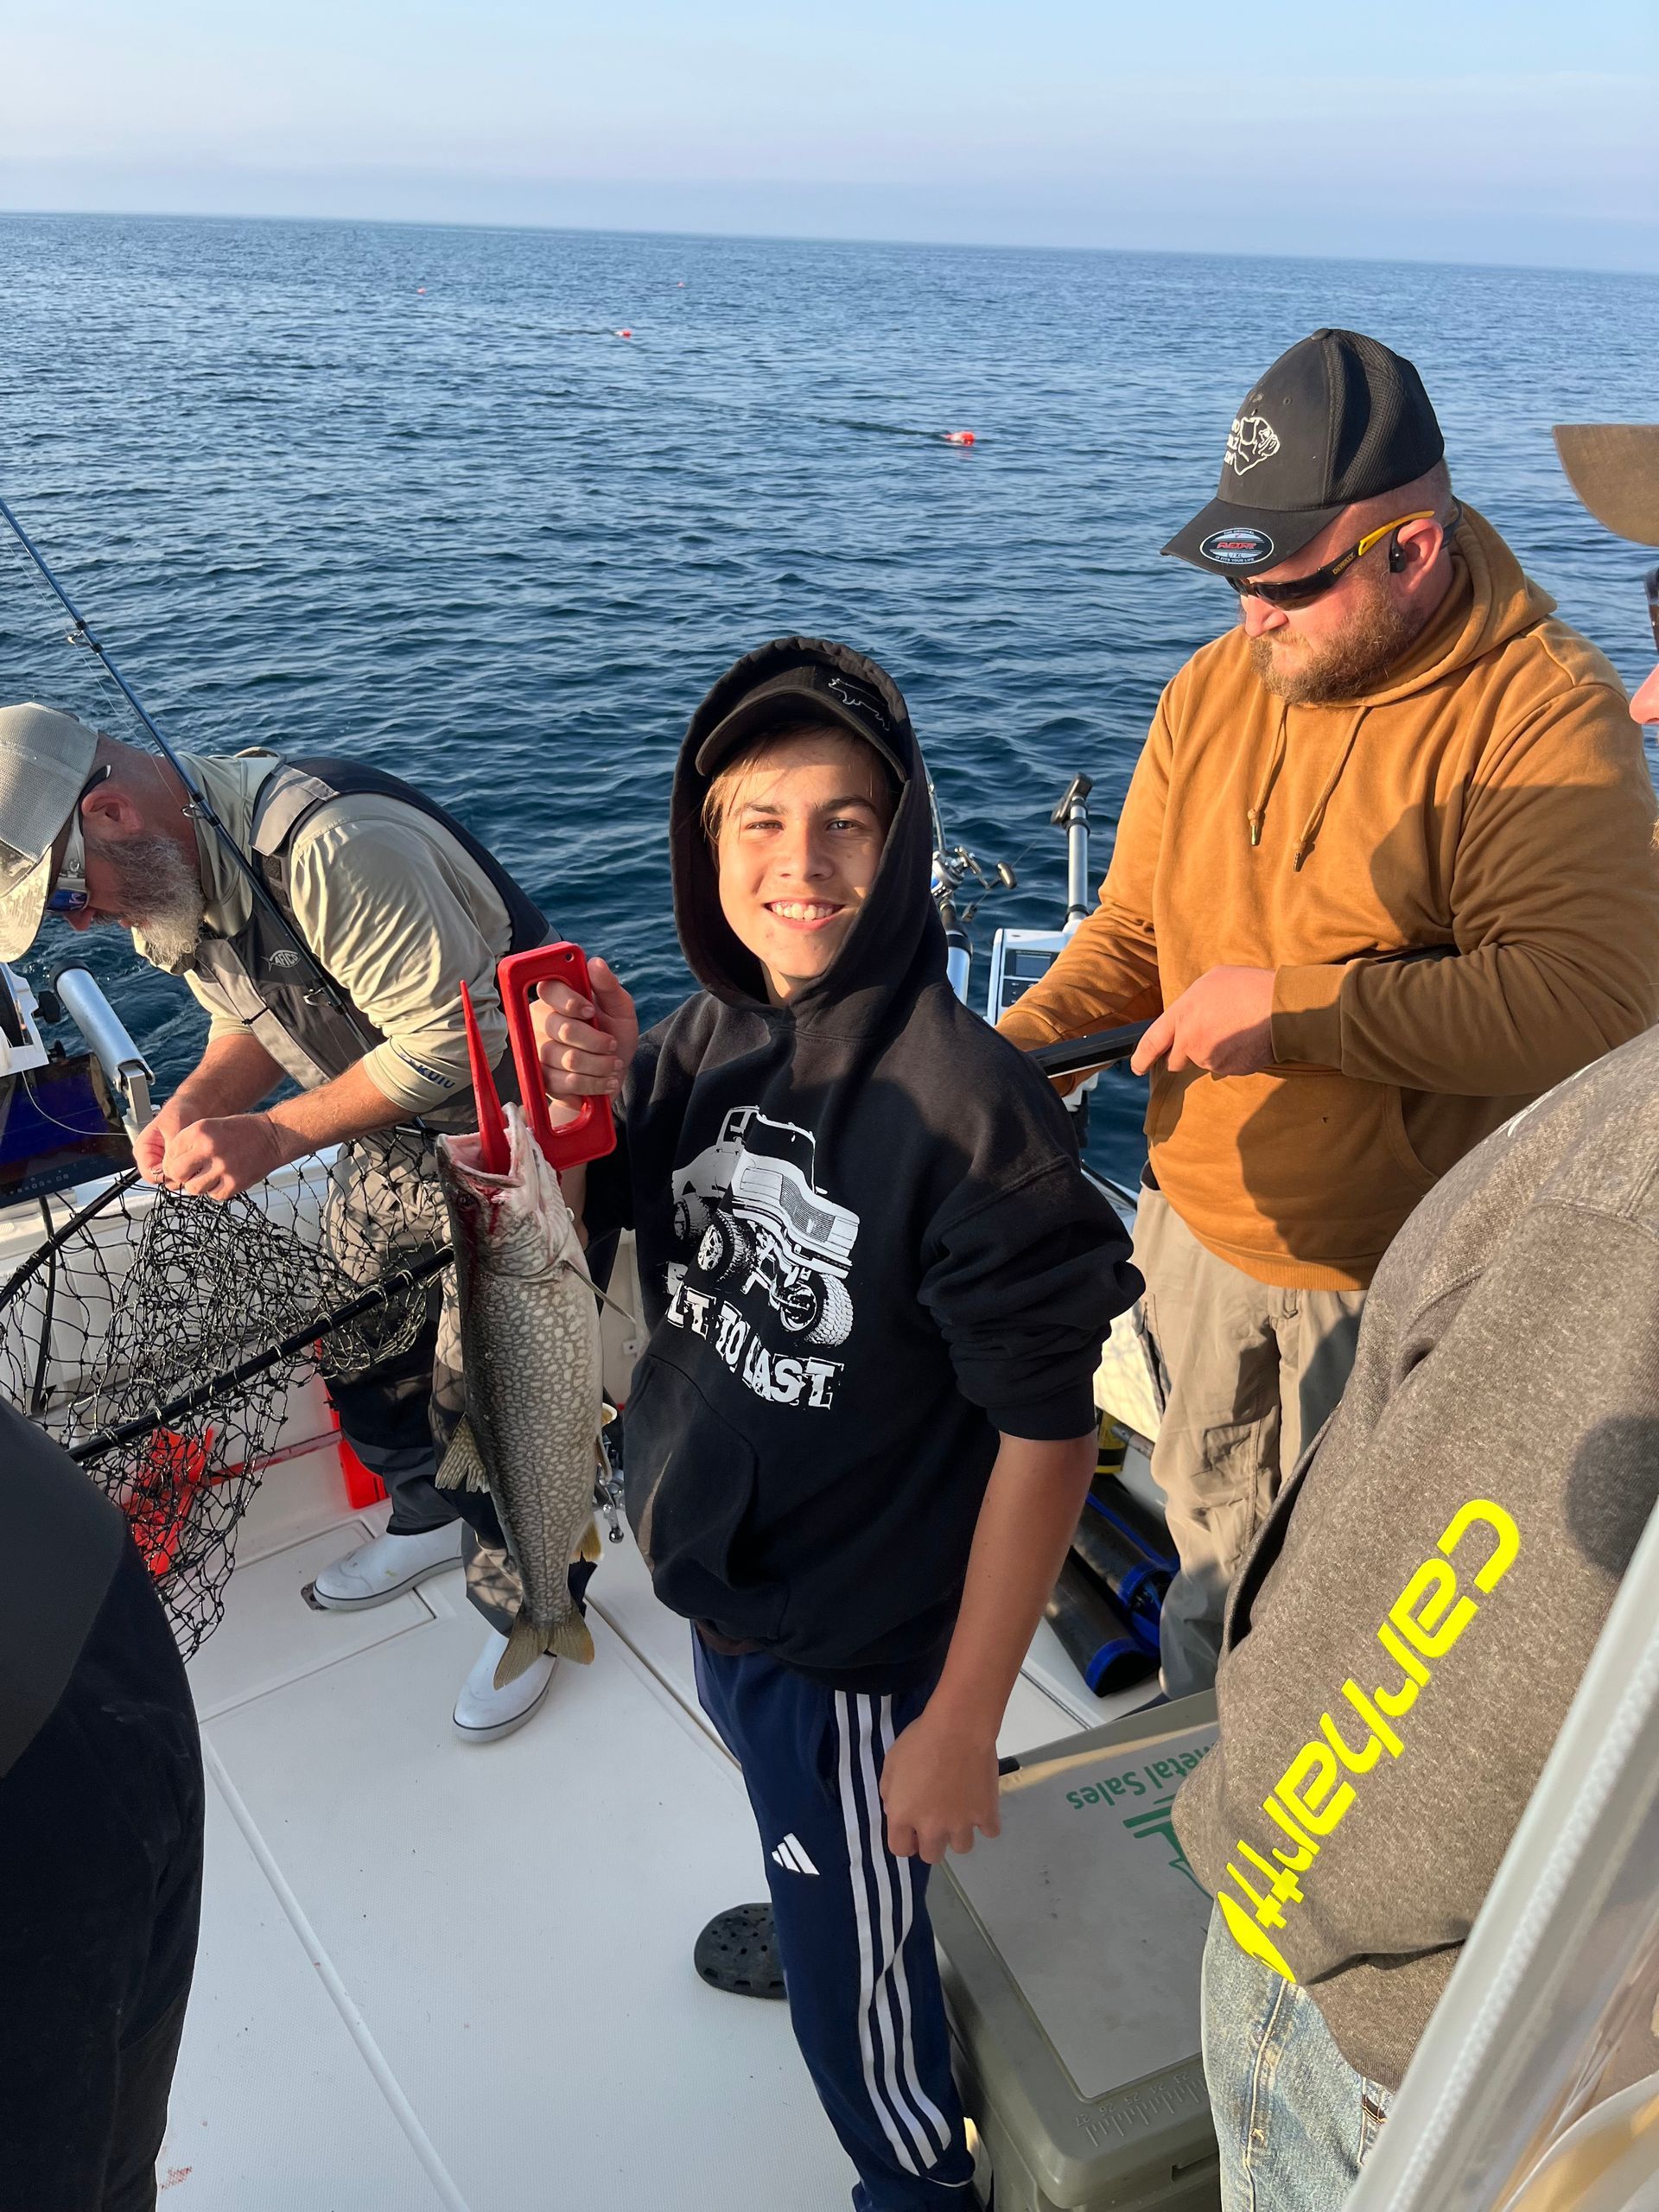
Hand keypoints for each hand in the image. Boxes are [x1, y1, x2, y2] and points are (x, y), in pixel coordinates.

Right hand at [134, 1094, 196, 1183]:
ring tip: (198, 1160)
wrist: (195, 1108)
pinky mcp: (178, 1165)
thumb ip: (171, 1148)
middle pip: (161, 1180)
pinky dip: (193, 1172)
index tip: (181, 1169)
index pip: (149, 1174)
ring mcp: (165, 1164)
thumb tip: (170, 1168)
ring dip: (187, 1174)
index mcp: (143, 1149)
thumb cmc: (180, 1112)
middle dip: (177, 1175)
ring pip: (173, 1181)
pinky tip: (201, 1162)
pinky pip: (184, 1177)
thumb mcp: (174, 1126)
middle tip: (193, 1165)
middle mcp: (152, 1159)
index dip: (165, 1175)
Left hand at [157, 1112, 298, 1200]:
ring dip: (197, 1184)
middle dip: (178, 1176)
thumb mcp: (209, 1125)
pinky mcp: (234, 1184)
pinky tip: (222, 1178)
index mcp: (200, 1131)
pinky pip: (213, 1196)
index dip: (170, 1161)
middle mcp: (209, 1149)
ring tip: (207, 1175)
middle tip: (186, 1174)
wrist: (273, 1137)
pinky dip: (215, 1190)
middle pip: (176, 1173)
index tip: (177, 1163)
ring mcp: (223, 1168)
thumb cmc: (242, 1131)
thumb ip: (188, 1143)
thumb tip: (170, 1166)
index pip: (169, 1155)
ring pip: (193, 1189)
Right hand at [532, 958, 637, 1128]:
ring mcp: (538, 1051)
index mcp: (556, 999)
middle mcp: (541, 1022)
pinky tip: (605, 1081)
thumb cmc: (613, 1034)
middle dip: (596, 1041)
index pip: (549, 989)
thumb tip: (595, 963)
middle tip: (612, 1045)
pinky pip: (564, 1082)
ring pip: (568, 1059)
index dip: (570, 1001)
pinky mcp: (541, 1078)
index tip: (590, 1011)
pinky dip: (592, 1083)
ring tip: (613, 1065)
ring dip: (600, 1065)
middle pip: (562, 1029)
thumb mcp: (620, 1009)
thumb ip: (608, 986)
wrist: (612, 1074)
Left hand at [880, 1708, 1001, 1863]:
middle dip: (933, 1841)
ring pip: (961, 1848)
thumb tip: (894, 1810)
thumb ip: (889, 1792)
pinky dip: (986, 1821)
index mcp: (902, 1816)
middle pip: (932, 1856)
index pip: (900, 1850)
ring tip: (960, 1811)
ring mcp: (961, 1824)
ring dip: (959, 1833)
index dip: (906, 1840)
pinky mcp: (986, 1815)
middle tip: (937, 1819)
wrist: (958, 1727)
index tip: (912, 1830)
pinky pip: (990, 1831)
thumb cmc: (920, 1739)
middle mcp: (931, 1827)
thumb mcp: (891, 1762)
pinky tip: (980, 1804)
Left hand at [1131, 965, 1275, 1076]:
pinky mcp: (1231, 1070)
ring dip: (1213, 1051)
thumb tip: (1186, 1017)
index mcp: (1182, 1016)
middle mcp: (1191, 1042)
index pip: (1151, 1044)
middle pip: (1176, 1060)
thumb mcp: (1211, 980)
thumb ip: (1190, 1003)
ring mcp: (1212, 1059)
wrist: (1282, 1008)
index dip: (1141, 1059)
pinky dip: (1232, 1057)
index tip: (1137, 1067)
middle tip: (1206, 1034)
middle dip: (1184, 1053)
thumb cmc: (1247, 986)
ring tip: (1235, 1028)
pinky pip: (1226, 1067)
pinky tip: (1246, 1039)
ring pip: (1204, 1062)